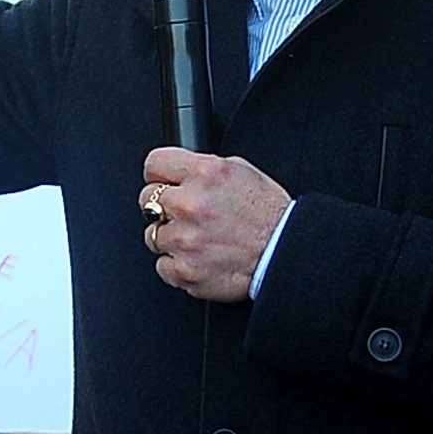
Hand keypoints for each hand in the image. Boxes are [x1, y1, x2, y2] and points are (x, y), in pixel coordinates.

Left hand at [140, 148, 290, 302]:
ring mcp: (185, 239)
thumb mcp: (242, 172)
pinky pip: (162, 265)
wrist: (286, 253)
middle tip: (187, 216)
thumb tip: (178, 172)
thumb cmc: (270, 215)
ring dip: (172, 238)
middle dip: (164, 207)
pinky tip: (199, 259)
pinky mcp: (184, 269)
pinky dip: (177, 265)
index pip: (154, 164)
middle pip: (146, 199)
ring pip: (152, 234)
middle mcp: (191, 203)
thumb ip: (203, 169)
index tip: (162, 182)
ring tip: (200, 240)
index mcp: (205, 174)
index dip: (158, 174)